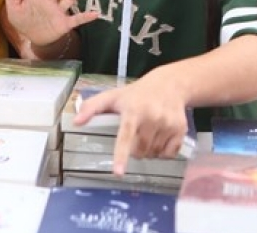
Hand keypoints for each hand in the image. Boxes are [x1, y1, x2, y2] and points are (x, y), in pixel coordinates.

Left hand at [73, 78, 189, 175]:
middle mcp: (152, 117)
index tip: (118, 171)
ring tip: (149, 132)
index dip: (121, 155)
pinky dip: (163, 152)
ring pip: (154, 154)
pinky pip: (169, 154)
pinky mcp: (181, 130)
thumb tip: (76, 122)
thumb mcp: (113, 96)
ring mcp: (168, 124)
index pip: (126, 136)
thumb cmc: (137, 94)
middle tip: (136, 134)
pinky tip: (161, 136)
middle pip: (139, 151)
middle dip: (135, 150)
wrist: (171, 84)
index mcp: (133, 110)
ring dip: (149, 151)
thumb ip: (92, 107)